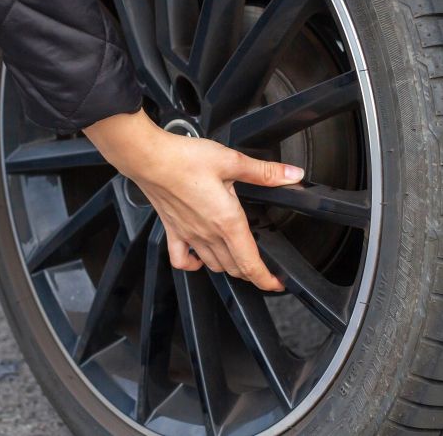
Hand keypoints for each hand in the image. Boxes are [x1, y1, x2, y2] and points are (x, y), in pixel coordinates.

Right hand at [83, 110, 304, 290]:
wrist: (150, 158)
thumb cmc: (185, 159)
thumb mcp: (232, 161)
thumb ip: (264, 172)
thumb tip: (292, 175)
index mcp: (227, 221)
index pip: (250, 264)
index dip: (266, 279)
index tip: (276, 283)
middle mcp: (208, 234)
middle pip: (234, 268)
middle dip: (252, 272)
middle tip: (263, 269)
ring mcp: (189, 235)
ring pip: (213, 265)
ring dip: (229, 268)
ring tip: (240, 261)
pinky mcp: (172, 230)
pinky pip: (182, 260)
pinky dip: (194, 265)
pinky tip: (200, 259)